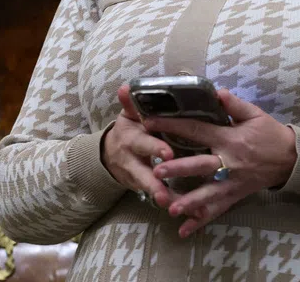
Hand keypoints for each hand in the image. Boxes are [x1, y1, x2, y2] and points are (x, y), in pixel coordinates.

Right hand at [101, 85, 180, 208]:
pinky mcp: (142, 187)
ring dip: (163, 198)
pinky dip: (172, 203)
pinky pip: (157, 197)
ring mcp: (136, 176)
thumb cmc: (129, 129)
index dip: (155, 148)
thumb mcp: (127, 116)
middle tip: (165, 194)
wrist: (109, 153)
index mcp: (132, 139)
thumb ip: (130, 104)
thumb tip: (125, 87)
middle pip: (143, 174)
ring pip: (149, 189)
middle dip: (154, 184)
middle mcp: (132, 160)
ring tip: (176, 207)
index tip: (168, 153)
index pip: (144, 143)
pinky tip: (189, 211)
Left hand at [145, 89, 296, 237]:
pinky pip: (216, 210)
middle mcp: (229, 162)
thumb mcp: (255, 114)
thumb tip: (216, 92)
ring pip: (208, 193)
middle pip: (200, 165)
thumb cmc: (270, 134)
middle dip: (178, 168)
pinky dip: (200, 221)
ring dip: (189, 201)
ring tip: (170, 208)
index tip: (151, 123)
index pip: (197, 130)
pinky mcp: (235, 195)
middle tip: (156, 172)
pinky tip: (183, 231)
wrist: (291, 159)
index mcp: (230, 139)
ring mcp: (232, 182)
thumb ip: (234, 105)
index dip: (174, 126)